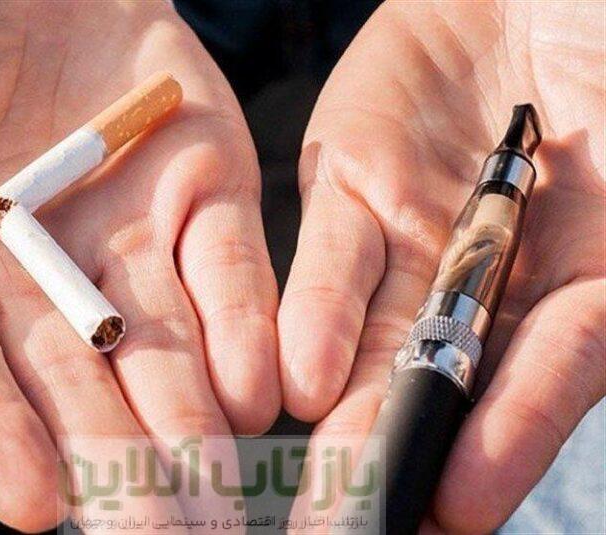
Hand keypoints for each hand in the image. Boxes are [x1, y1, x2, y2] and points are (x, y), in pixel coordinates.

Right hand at [0, 1, 279, 529]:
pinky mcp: (204, 186)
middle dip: (117, 466)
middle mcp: (40, 269)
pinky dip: (243, 326)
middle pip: (77, 386)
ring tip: (217, 493)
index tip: (35, 508)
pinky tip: (258, 394)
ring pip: (164, 347)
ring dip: (191, 422)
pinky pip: (229, 267)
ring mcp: (129, 232)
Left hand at [279, 1, 603, 531]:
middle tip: (355, 524)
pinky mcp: (351, 181)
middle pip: (441, 379)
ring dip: (352, 411)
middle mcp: (488, 273)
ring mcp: (414, 232)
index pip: (538, 380)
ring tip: (326, 481)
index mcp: (578, 280)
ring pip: (378, 336)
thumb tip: (593, 325)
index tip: (456, 509)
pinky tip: (299, 381)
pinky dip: (318, 317)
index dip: (504, 441)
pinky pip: (331, 258)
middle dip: (399, 453)